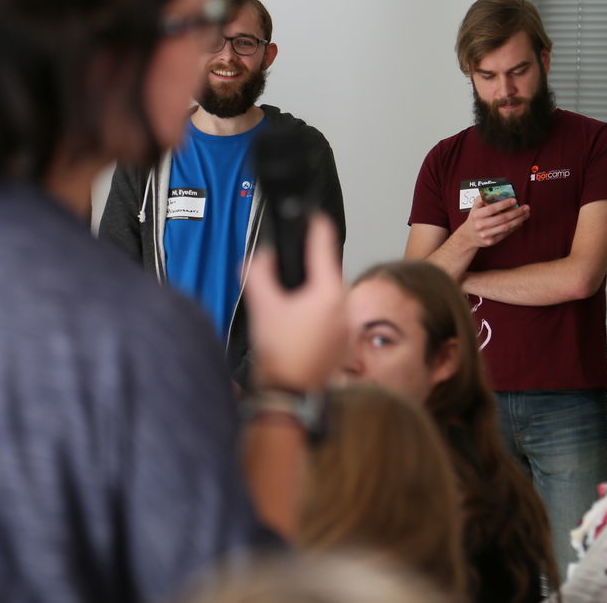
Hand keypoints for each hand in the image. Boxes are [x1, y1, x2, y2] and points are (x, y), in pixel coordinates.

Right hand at [245, 214, 347, 391]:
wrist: (289, 393)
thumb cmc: (279, 354)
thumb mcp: (262, 305)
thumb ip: (260, 271)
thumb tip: (263, 257)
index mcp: (329, 291)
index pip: (325, 243)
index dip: (315, 224)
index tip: (312, 213)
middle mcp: (344, 304)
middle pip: (323, 272)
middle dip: (303, 270)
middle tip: (281, 274)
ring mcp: (346, 323)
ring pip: (325, 295)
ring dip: (307, 294)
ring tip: (283, 307)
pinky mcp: (342, 339)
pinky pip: (329, 314)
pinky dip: (313, 313)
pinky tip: (294, 326)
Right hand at [457, 195, 529, 249]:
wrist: (468, 237)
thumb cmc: (474, 219)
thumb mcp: (475, 207)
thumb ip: (483, 199)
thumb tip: (497, 192)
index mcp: (477, 215)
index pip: (492, 208)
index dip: (504, 204)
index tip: (514, 200)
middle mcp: (481, 225)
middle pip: (502, 218)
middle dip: (516, 212)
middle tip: (526, 207)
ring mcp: (486, 234)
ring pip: (506, 227)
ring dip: (519, 220)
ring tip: (526, 214)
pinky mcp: (491, 241)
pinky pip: (506, 234)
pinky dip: (514, 227)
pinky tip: (520, 222)